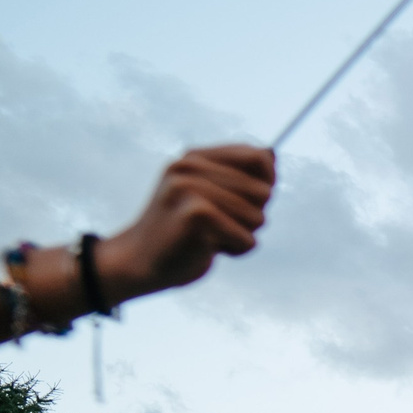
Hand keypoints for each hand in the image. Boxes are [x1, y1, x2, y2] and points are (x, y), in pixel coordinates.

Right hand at [91, 144, 275, 301]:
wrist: (140, 260)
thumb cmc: (183, 230)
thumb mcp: (210, 194)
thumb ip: (242, 175)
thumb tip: (272, 152)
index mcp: (196, 157)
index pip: (259, 157)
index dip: (264, 185)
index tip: (242, 200)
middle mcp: (191, 166)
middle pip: (263, 192)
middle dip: (251, 216)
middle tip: (218, 224)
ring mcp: (191, 188)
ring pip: (257, 218)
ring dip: (241, 235)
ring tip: (210, 235)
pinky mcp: (196, 214)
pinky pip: (247, 240)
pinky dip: (235, 250)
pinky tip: (208, 248)